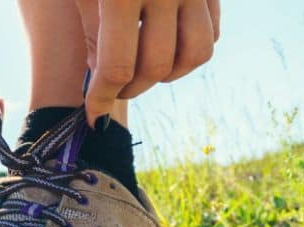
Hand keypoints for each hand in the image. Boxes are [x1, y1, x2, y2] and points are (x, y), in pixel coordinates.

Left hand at [76, 0, 220, 124]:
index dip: (101, 100)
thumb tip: (100, 82)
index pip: (117, 66)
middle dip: (130, 89)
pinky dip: (189, 50)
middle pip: (156, 67)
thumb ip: (91, 31)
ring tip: (142, 66)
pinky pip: (212, 32)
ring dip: (168, 74)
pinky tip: (165, 44)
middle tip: (112, 87)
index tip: (93, 118)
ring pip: (195, 55)